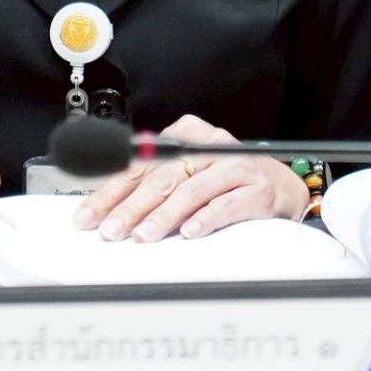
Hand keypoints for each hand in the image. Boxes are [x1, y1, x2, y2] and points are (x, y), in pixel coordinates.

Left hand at [71, 114, 308, 242]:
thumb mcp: (188, 171)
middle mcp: (208, 145)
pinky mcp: (256, 187)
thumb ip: (154, 182)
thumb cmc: (226, 180)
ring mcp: (234, 165)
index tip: (88, 216)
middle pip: (161, 177)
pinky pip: (225, 204)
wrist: (281, 185)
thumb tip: (109, 209)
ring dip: (163, 217)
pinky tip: (188, 232)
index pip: (138, 164)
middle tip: (110, 231)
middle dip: (130, 207)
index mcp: (184, 134)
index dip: (110, 192)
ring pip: (190, 190)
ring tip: (144, 236)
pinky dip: (204, 219)